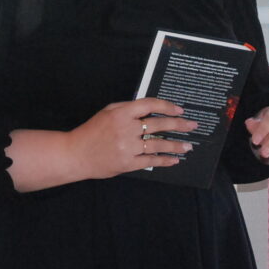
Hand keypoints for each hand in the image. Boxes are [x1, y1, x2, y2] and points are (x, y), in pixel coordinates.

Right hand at [68, 98, 198, 179]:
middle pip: (159, 125)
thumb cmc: (92, 131)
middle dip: (179, 124)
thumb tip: (151, 109)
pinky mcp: (127, 163)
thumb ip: (128, 108)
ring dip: (176, 145)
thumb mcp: (108, 112)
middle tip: (192, 125)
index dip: (167, 106)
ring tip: (188, 146)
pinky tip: (174, 160)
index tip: (179, 109)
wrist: (76, 153)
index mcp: (122, 113)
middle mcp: (126, 129)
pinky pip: (150, 161)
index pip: (150, 105)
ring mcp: (128, 147)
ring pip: (158, 145)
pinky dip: (164, 160)